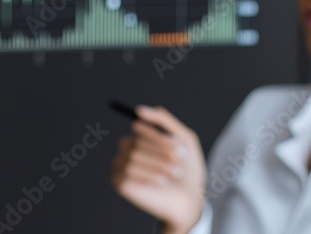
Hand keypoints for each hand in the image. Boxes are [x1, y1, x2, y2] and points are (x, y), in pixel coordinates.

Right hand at [110, 105, 206, 233]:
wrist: (190, 201)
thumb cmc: (187, 171)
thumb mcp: (183, 139)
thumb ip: (164, 120)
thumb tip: (139, 109)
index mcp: (139, 138)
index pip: (139, 126)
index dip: (158, 135)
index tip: (178, 146)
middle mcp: (126, 150)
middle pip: (136, 142)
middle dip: (160, 150)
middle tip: (179, 160)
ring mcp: (121, 167)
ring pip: (133, 156)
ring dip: (158, 164)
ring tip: (174, 173)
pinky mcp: (120, 183)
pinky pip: (128, 172)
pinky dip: (148, 175)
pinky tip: (161, 182)